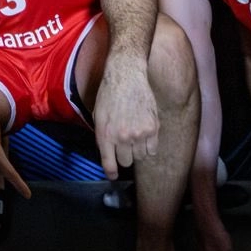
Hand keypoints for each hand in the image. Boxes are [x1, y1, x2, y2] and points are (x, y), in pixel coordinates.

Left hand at [92, 51, 158, 179]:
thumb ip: (102, 135)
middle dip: (124, 155)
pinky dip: (149, 146)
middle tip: (124, 145)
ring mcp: (139, 133)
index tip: (113, 175)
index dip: (111, 173)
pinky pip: (153, 149)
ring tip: (134, 136)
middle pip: (126, 161)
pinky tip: (144, 135)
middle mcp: (122, 137)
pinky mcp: (153, 128)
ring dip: (137, 150)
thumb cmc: (109, 93)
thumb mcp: (98, 115)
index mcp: (105, 134)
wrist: (126, 75)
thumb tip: (107, 151)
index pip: (109, 164)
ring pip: (141, 156)